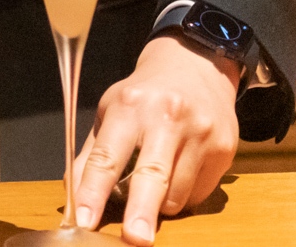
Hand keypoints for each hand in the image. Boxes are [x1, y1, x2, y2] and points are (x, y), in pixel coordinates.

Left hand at [74, 35, 242, 244]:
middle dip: (141, 212)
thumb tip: (71, 193)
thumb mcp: (110, 112)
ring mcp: (200, 133)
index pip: (105, 157)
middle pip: (151, 176)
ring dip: (159, 205)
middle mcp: (167, 117)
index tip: (84, 219)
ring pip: (176, 194)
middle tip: (134, 239)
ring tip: (155, 182)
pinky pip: (198, 194)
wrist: (194, 67)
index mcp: (129, 107)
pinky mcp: (224, 148)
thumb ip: (91, 154)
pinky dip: (183, 195)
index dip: (92, 192)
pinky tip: (180, 171)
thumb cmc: (144, 96)